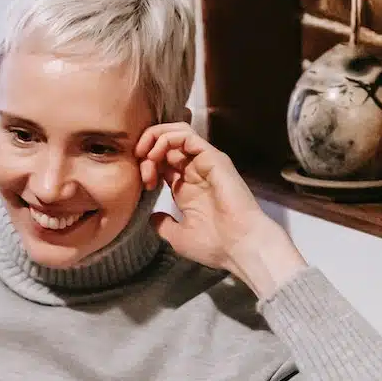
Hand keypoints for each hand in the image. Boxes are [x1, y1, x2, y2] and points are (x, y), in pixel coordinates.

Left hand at [136, 123, 306, 296]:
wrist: (240, 247)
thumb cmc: (215, 245)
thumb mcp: (179, 237)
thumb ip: (164, 225)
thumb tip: (152, 217)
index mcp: (188, 188)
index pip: (163, 162)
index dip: (146, 165)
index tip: (142, 184)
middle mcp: (196, 172)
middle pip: (167, 144)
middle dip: (146, 151)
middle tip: (140, 168)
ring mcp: (205, 162)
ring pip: (176, 132)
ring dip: (154, 139)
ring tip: (145, 156)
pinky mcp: (212, 157)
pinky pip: (186, 135)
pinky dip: (166, 139)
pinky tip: (155, 155)